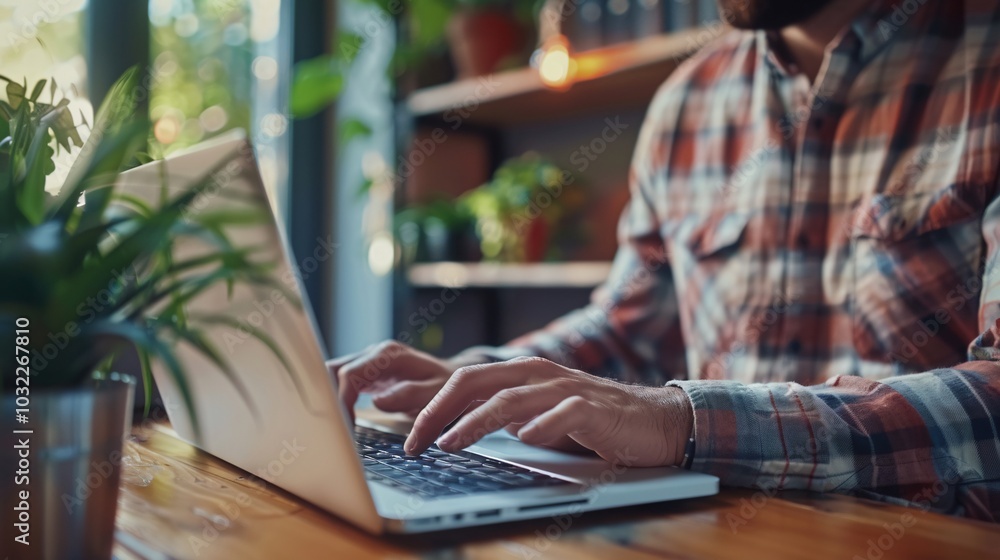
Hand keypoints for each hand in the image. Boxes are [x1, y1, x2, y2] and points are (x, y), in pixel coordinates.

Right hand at [328, 341, 465, 421]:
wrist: (453, 377)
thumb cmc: (446, 387)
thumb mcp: (435, 393)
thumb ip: (409, 396)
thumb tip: (378, 401)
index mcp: (387, 356)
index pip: (349, 375)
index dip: (341, 400)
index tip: (344, 426)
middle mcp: (374, 353)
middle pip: (333, 371)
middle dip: (327, 399)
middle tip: (330, 429)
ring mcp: (368, 361)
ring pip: (332, 375)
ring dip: (328, 398)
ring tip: (331, 426)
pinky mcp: (366, 372)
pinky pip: (341, 381)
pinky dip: (335, 398)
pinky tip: (338, 419)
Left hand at [403, 357, 693, 466]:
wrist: (652, 420)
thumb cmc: (589, 420)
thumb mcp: (535, 415)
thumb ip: (499, 415)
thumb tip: (449, 427)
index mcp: (518, 373)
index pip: (460, 379)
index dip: (420, 393)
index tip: (383, 407)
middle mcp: (536, 374)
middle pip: (474, 381)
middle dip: (435, 408)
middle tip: (410, 438)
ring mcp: (564, 388)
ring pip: (510, 398)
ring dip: (475, 422)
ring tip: (449, 444)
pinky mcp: (592, 407)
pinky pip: (563, 413)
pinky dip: (541, 426)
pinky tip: (525, 439)